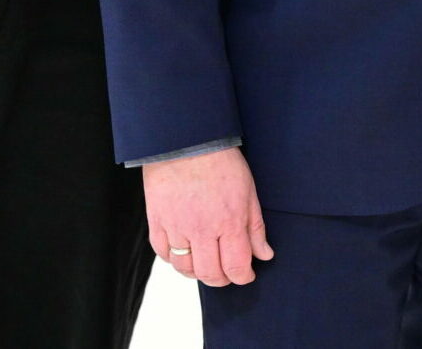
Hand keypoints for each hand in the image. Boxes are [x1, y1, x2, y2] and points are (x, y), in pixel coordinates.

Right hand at [144, 147, 273, 287]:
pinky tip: (184, 252)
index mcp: (229, 222)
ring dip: (197, 272)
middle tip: (226, 274)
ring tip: (205, 264)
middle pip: (210, 274)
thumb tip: (264, 255)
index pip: (236, 266)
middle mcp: (202, 229)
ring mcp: (177, 227)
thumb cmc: (222, 163)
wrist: (186, 142)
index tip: (245, 275)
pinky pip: (163, 254)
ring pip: (185, 268)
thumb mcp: (249, 192)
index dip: (243, 277)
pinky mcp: (157, 222)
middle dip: (221, 280)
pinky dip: (174, 259)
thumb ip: (255, 228)